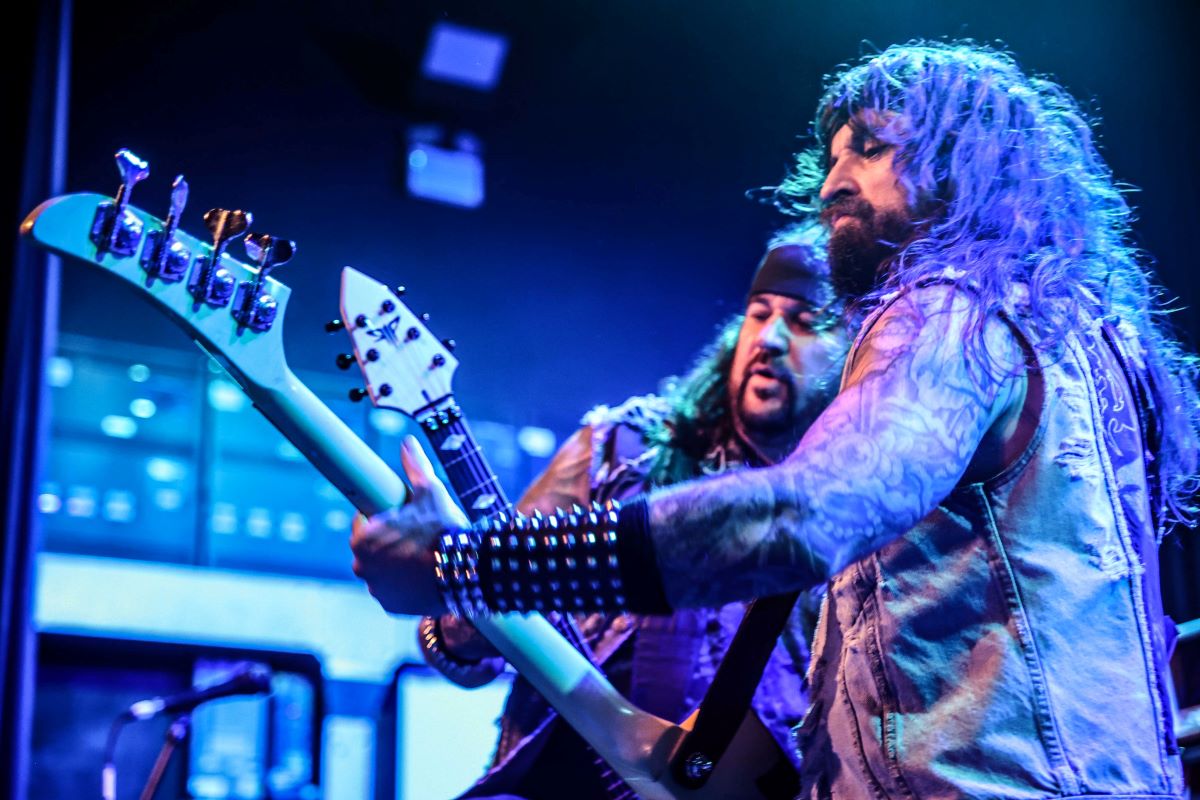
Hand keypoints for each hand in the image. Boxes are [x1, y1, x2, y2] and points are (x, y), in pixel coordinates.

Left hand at [350, 435, 468, 615]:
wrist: (468, 572)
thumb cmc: (445, 529)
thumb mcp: (430, 492)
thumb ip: (415, 467)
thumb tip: (407, 442)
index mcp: (363, 538)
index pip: (363, 523)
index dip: (381, 517)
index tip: (399, 516)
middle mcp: (362, 567)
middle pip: (371, 548)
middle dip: (386, 542)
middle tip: (413, 535)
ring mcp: (377, 590)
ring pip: (381, 571)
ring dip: (393, 564)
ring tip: (420, 556)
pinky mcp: (392, 607)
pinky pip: (393, 591)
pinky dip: (402, 585)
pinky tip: (420, 576)